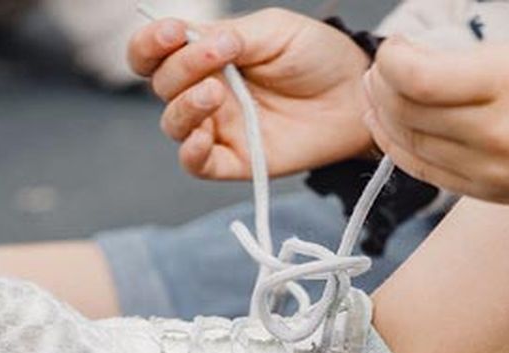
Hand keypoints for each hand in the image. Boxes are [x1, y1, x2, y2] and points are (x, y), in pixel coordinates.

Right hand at [129, 9, 372, 179]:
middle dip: (182, 66)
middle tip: (224, 53)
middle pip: (161, 84)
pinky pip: (196, 164)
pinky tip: (203, 137)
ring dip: (185, 106)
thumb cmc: (318, 57)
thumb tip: (191, 39)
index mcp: (206, 55)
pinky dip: (191, 152)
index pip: (154, 52)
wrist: (358, 94)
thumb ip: (230, 35)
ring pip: (173, 124)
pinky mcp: (237, 160)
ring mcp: (219, 127)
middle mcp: (205, 90)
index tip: (172, 32)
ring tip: (216, 91)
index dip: (150, 43)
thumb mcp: (273, 31)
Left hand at [364, 38, 508, 212]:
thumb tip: (406, 61)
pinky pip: (423, 171)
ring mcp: (487, 172)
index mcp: (507, 88)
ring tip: (376, 91)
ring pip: (409, 144)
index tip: (395, 46)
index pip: (420, 79)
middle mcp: (494, 136)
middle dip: (382, 85)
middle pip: (408, 112)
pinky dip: (396, 147)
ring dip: (382, 115)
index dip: (392, 61)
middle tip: (381, 66)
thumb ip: (463, 60)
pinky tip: (386, 126)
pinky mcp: (483, 194)